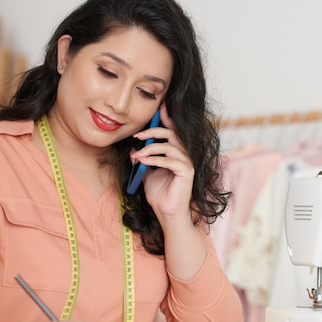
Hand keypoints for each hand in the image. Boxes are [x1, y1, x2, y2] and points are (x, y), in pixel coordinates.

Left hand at [130, 104, 194, 221]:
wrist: (167, 213)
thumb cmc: (159, 194)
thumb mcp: (148, 173)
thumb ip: (144, 160)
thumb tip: (134, 150)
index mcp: (177, 153)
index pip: (173, 131)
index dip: (167, 118)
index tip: (159, 108)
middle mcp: (185, 155)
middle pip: (171, 134)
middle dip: (152, 132)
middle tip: (137, 136)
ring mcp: (187, 163)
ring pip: (169, 146)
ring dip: (150, 148)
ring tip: (136, 156)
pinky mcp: (187, 172)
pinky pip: (170, 160)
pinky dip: (154, 159)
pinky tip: (143, 162)